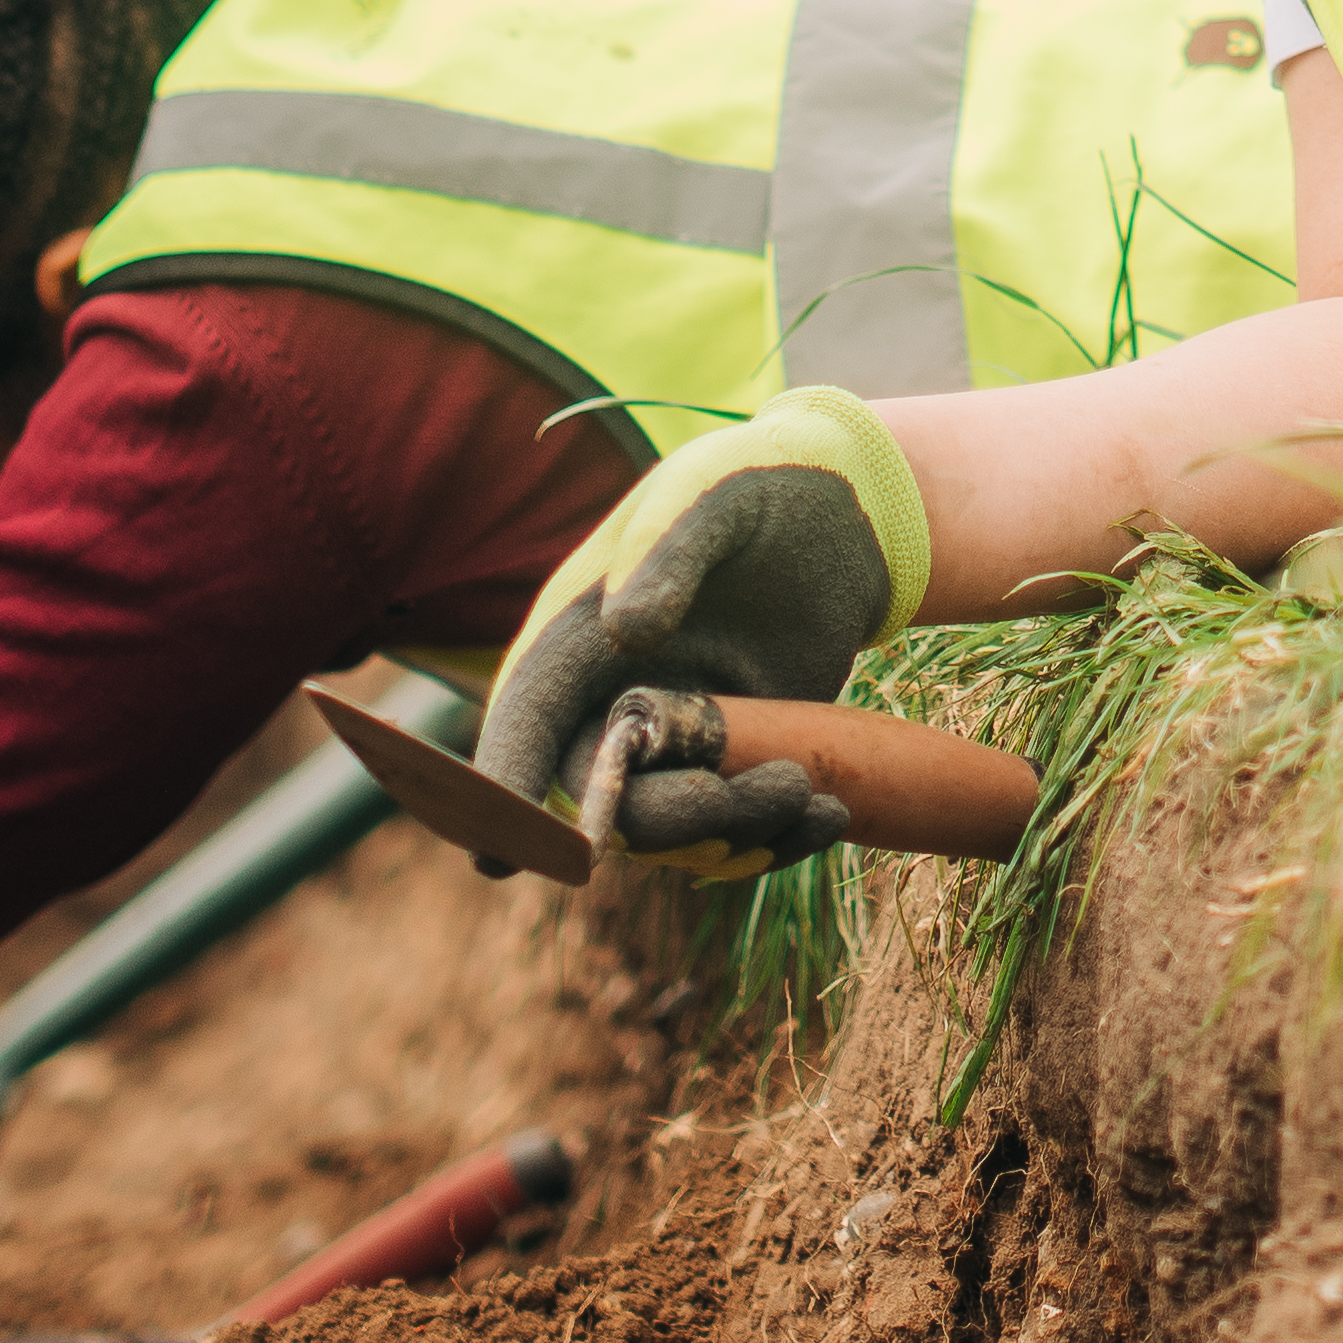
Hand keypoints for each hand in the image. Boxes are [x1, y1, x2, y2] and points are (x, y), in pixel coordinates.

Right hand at [476, 385, 929, 873]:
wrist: (843, 510)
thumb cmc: (756, 483)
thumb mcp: (714, 493)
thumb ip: (666, 547)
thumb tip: (624, 631)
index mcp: (573, 636)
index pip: (523, 721)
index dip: (503, 789)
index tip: (499, 858)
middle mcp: (605, 703)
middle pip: (602, 803)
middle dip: (674, 820)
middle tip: (772, 789)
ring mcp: (669, 743)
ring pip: (670, 834)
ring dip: (736, 837)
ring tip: (811, 793)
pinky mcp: (728, 763)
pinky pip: (731, 833)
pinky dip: (775, 841)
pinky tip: (832, 815)